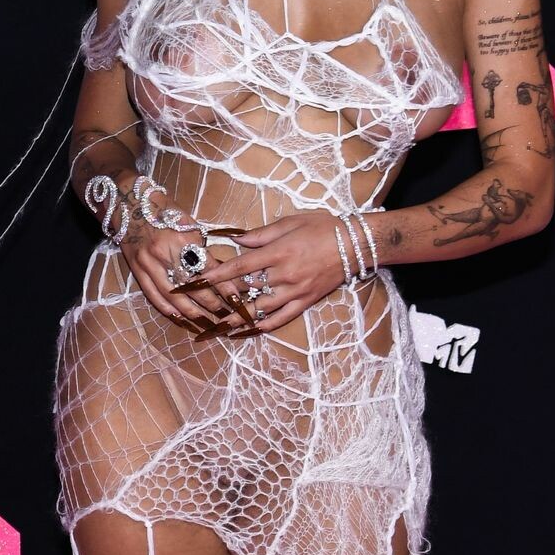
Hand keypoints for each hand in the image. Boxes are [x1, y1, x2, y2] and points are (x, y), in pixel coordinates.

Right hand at [117, 195, 246, 332]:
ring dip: (191, 313)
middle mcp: (165, 254)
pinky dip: (168, 310)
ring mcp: (149, 264)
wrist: (130, 203)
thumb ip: (201, 249)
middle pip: (192, 287)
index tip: (236, 300)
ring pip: (173, 296)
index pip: (208, 269)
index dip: (223, 287)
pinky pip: (153, 296)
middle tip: (226, 315)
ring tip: (206, 323)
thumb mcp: (189, 224)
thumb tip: (220, 272)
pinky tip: (180, 319)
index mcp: (182, 238)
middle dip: (211, 304)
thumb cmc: (165, 211)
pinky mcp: (137, 271)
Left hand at [194, 211, 365, 334]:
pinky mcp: (305, 302)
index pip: (240, 266)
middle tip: (201, 303)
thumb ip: (261, 234)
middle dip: (222, 296)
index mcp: (278, 252)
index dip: (217, 274)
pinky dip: (263, 326)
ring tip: (218, 325)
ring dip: (237, 317)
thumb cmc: (324, 227)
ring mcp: (295, 291)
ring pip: (260, 308)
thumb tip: (235, 239)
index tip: (199, 280)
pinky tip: (247, 331)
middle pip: (246, 288)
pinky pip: (281, 318)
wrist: (355, 244)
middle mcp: (284, 274)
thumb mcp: (291, 222)